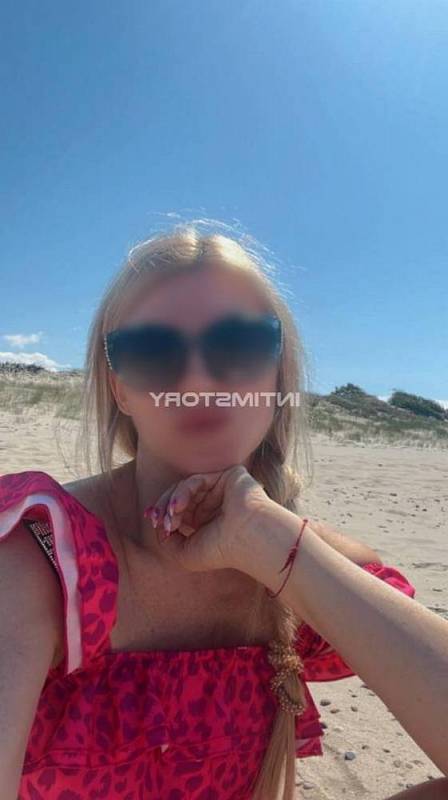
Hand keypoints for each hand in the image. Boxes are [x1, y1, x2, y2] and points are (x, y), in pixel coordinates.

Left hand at [144, 464, 268, 572]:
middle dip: (164, 507)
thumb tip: (159, 526)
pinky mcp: (227, 476)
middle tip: (155, 519)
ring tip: (171, 518)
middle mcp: (213, 504)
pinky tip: (178, 507)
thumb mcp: (185, 554)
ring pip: (185, 487)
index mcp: (206, 521)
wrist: (247, 540)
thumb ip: (167, 542)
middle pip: (179, 497)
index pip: (179, 511)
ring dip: (172, 502)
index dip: (163, 513)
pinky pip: (196, 480)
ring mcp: (220, 489)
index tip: (152, 519)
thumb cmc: (221, 552)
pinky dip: (182, 492)